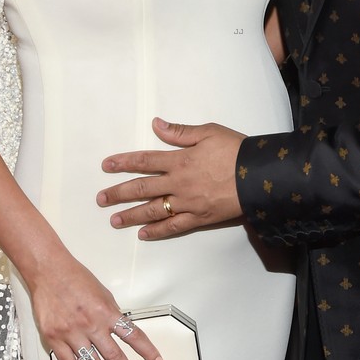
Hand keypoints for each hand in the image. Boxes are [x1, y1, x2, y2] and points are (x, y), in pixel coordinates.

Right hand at [28, 250, 167, 359]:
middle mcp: (91, 324)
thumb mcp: (103, 292)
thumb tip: (122, 332)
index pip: (134, 336)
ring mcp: (71, 333)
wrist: (48, 272)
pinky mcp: (54, 339)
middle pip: (115, 356)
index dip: (149, 352)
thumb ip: (112, 314)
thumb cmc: (77, 278)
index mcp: (106, 311)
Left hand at [96, 117, 243, 239]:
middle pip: (142, 188)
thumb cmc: (236, 150)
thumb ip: (180, 132)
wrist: (259, 175)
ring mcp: (188, 203)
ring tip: (114, 220)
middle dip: (119, 193)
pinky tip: (143, 234)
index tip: (106, 166)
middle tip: (101, 199)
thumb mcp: (209, 132)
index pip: (144, 161)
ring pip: (153, 210)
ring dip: (131, 215)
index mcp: (179, 160)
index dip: (123, 163)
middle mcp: (178, 183)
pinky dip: (157, 231)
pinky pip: (174, 227)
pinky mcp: (199, 218)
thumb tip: (156, 125)